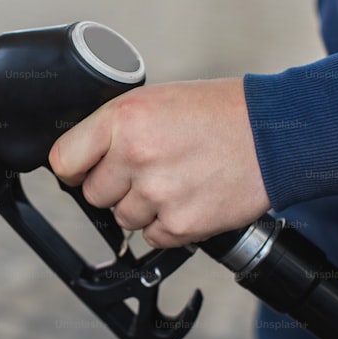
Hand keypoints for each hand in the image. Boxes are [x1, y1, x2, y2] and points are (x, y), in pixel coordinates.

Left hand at [48, 78, 269, 247]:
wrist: (272, 133)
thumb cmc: (217, 112)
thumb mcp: (155, 100)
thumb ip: (115, 129)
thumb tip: (82, 160)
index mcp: (124, 119)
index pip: (64, 160)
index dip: (74, 168)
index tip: (83, 170)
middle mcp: (136, 156)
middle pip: (94, 195)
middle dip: (116, 187)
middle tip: (148, 169)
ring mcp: (158, 193)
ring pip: (123, 219)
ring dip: (144, 207)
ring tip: (176, 179)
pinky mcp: (182, 224)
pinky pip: (153, 238)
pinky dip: (169, 225)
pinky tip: (190, 197)